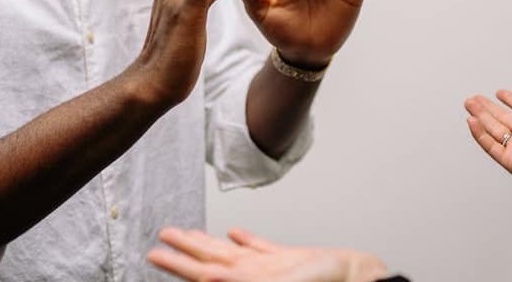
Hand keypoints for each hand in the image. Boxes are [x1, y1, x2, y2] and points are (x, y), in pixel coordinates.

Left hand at [148, 227, 387, 281]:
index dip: (177, 263)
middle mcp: (253, 274)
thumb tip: (205, 277)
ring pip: (232, 252)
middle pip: (212, 259)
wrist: (357, 276)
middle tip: (163, 236)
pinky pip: (261, 248)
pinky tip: (236, 233)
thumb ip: (238, 279)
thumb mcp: (277, 281)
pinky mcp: (289, 260)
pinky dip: (246, 239)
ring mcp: (270, 268)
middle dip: (186, 249)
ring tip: (189, 233)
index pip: (203, 272)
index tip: (155, 254)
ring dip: (209, 242)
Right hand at [465, 89, 511, 192]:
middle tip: (472, 98)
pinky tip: (472, 122)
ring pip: (494, 130)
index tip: (499, 92)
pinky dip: (481, 135)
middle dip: (488, 108)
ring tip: (468, 104)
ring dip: (481, 117)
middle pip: (503, 119)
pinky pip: (493, 147)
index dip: (511, 100)